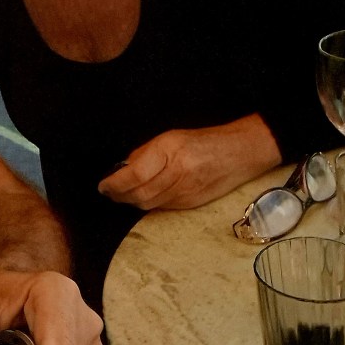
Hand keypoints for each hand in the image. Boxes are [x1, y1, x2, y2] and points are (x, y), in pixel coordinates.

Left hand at [97, 114, 281, 209]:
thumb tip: (123, 169)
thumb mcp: (170, 137)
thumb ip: (145, 153)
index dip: (115, 183)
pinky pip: (162, 207)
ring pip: (149, 204)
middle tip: (108, 192)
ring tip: (120, 195)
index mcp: (171, 151)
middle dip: (119, 195)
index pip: (135, 174)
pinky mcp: (192, 204)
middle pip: (140, 193)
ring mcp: (187, 191)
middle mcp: (179, 173)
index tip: (103, 185)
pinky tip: (141, 197)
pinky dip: (148, 204)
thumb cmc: (205, 141)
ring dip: (131, 201)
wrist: (241, 152)